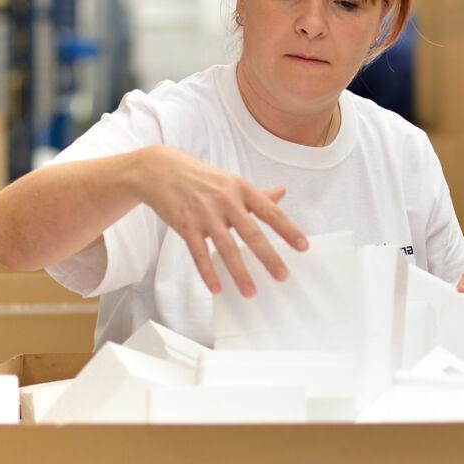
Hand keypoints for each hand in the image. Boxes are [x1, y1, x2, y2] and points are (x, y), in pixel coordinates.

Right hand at [136, 145, 307, 297]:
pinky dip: (208, 273)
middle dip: (269, 257)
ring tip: (251, 292)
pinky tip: (218, 289)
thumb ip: (257, 193)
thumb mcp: (231, 181)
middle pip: (252, 233)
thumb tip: (282, 193)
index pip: (270, 211)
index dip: (288, 230)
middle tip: (283, 276)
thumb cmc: (201, 177)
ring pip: (226, 248)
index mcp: (241, 188)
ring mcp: (205, 214)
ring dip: (239, 273)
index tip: (303, 246)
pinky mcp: (186, 226)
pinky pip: (199, 254)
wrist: (160, 170)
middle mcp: (226, 200)